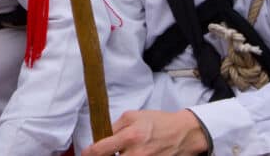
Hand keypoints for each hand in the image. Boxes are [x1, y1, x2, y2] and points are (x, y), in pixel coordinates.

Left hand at [83, 109, 208, 155]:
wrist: (184, 133)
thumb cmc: (157, 122)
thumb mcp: (133, 116)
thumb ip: (114, 127)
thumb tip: (100, 138)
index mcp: (130, 137)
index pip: (101, 150)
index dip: (88, 153)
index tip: (85, 154)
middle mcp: (137, 154)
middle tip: (106, 152)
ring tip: (122, 151)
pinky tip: (130, 154)